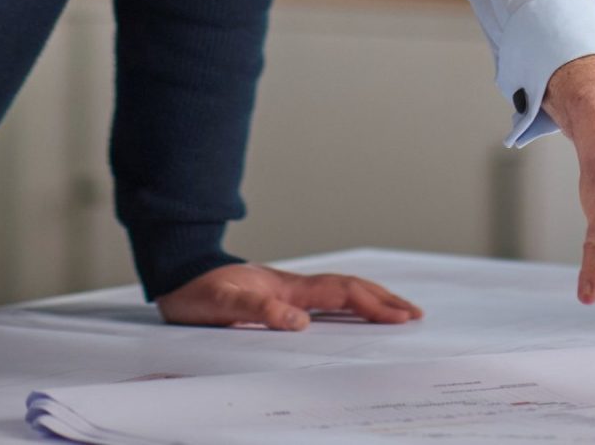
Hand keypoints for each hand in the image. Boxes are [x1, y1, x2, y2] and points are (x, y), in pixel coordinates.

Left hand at [156, 261, 421, 330]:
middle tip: (414, 313)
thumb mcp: (222, 306)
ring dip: (371, 299)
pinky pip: (326, 299)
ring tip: (396, 310)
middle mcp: (294, 287)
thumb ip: (257, 311)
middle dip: (384, 299)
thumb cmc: (198, 292)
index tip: (401, 316)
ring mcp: (289, 290)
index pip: (342, 294)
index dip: (374, 305)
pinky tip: (353, 312)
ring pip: (341, 292)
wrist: (180, 273)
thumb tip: (299, 322)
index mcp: (287, 288)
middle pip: (350, 288)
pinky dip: (349, 303)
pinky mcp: (280, 297)